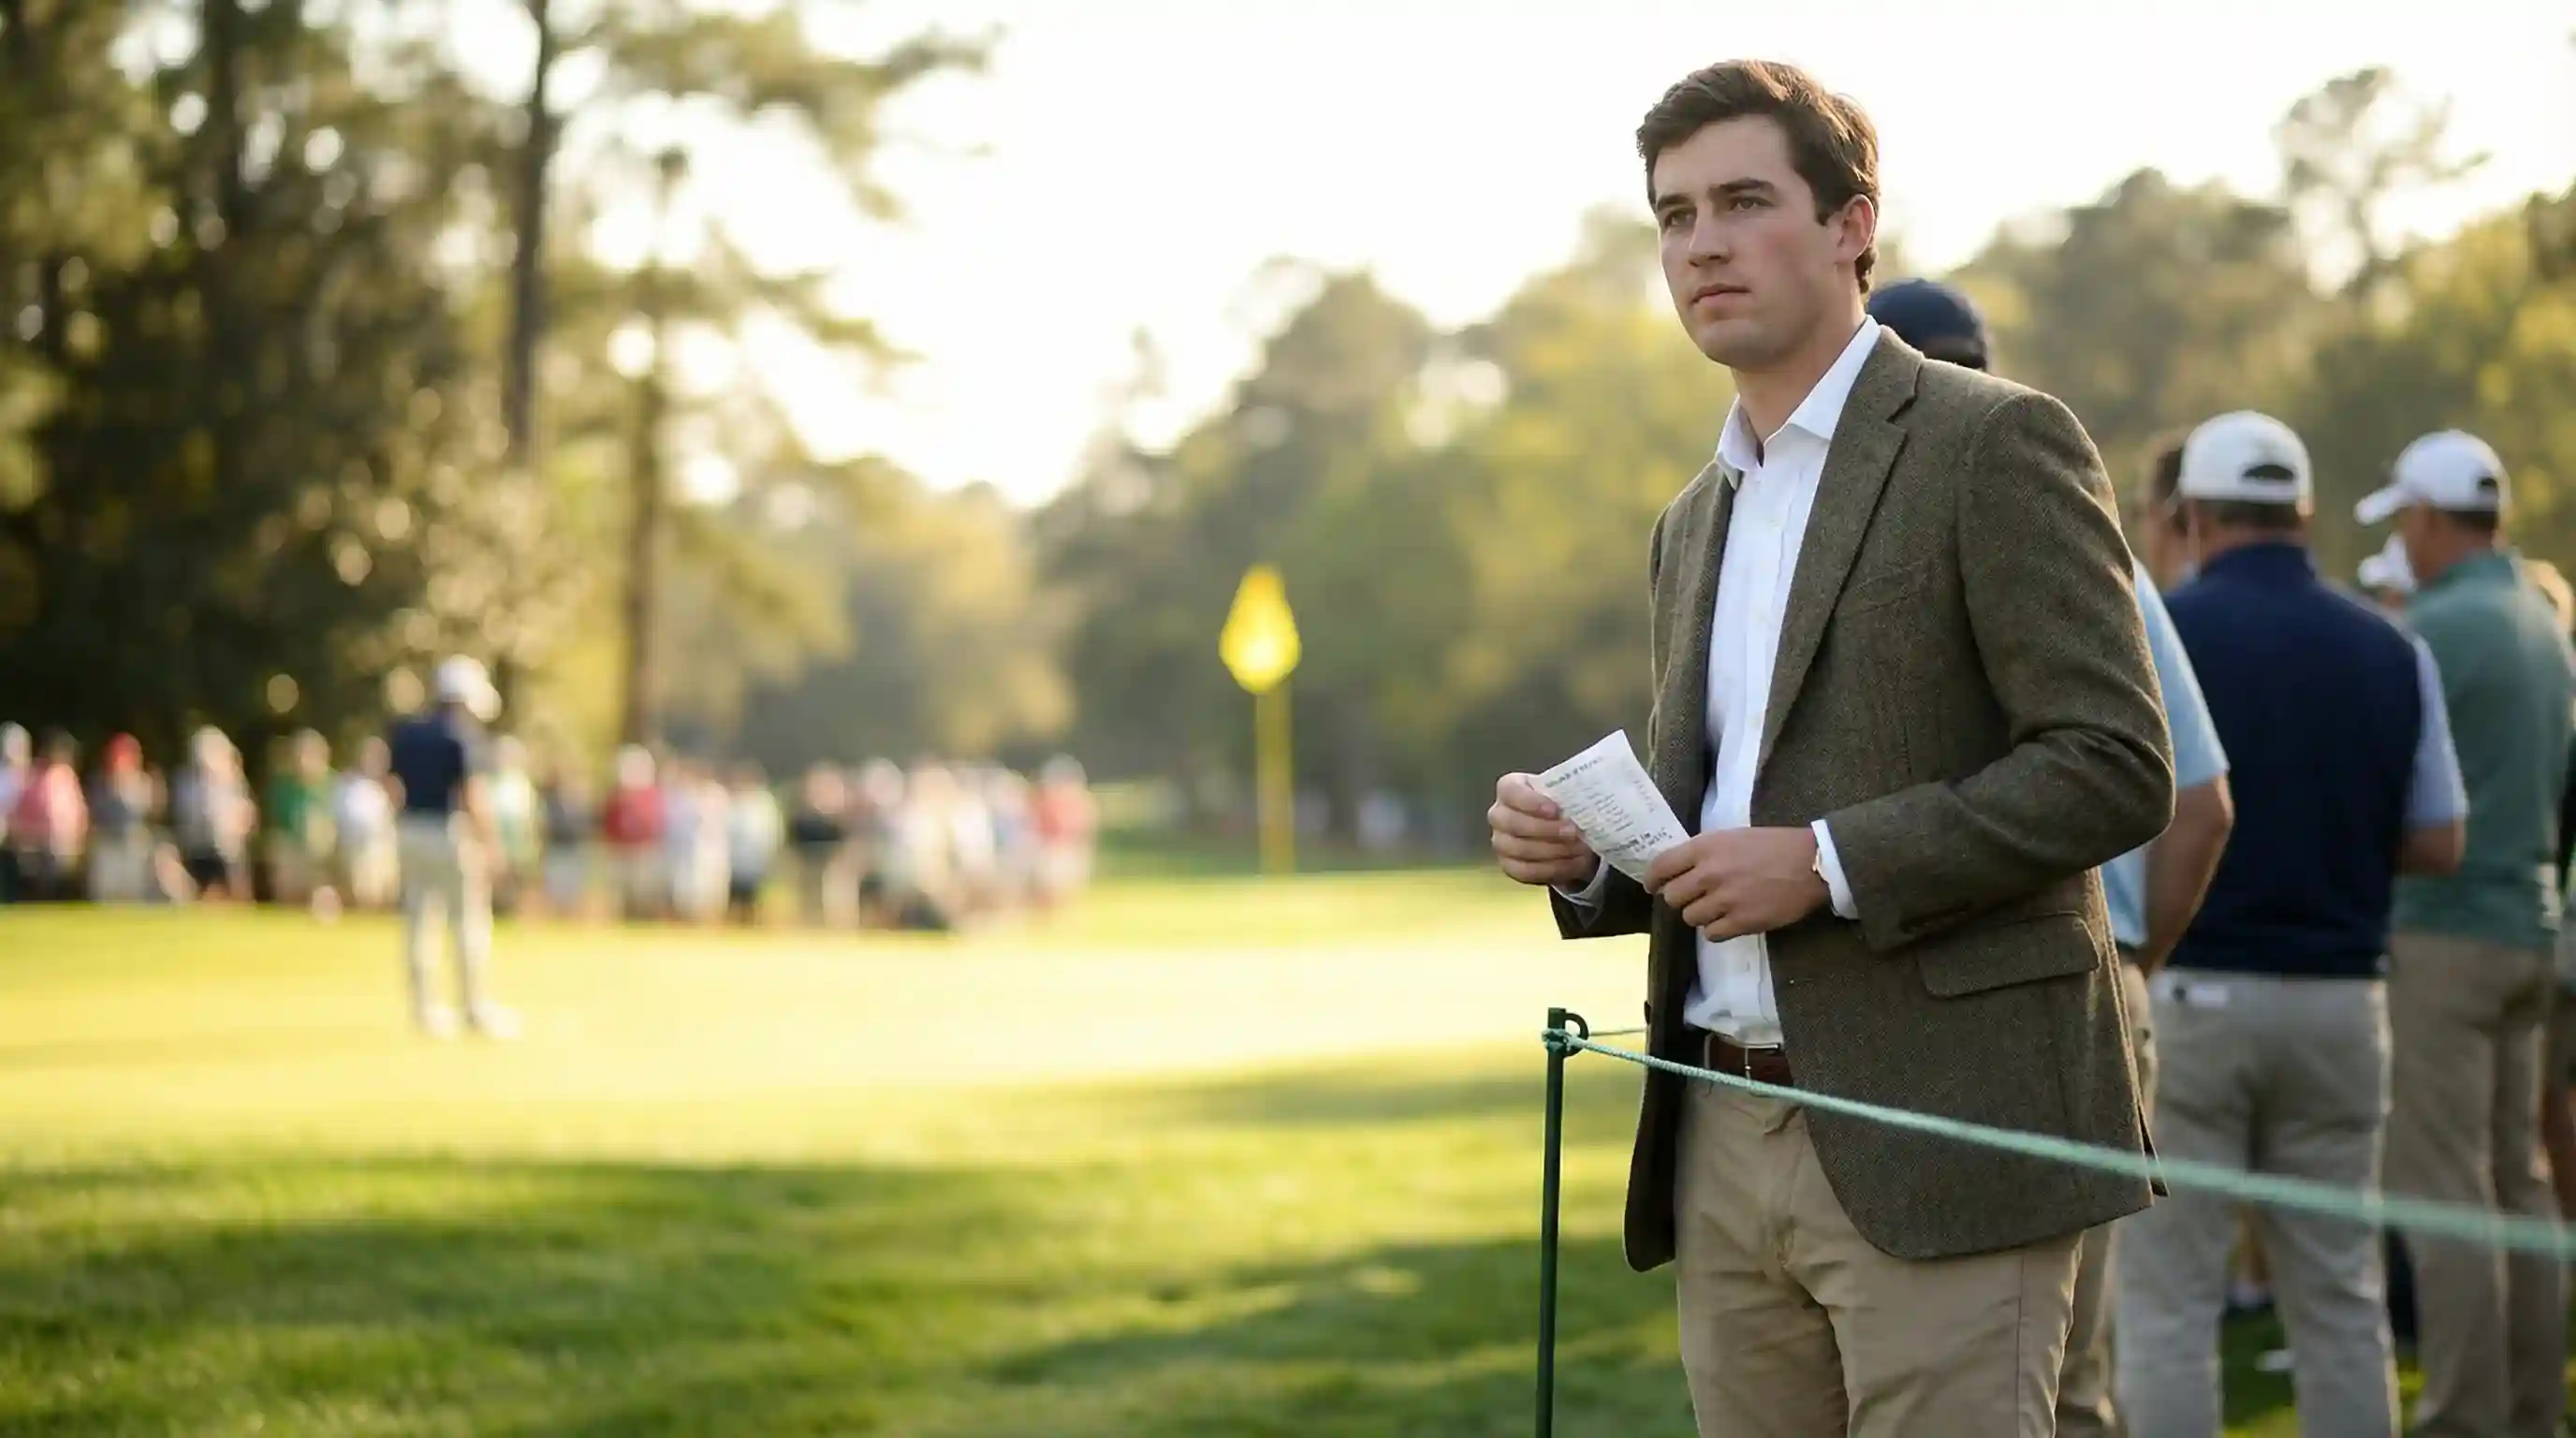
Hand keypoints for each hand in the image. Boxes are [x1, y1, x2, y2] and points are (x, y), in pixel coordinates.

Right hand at [1488, 773, 1599, 887]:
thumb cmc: (1563, 805)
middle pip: (1512, 822)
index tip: (1556, 810)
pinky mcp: (1509, 866)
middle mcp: (1499, 815)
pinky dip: (1553, 868)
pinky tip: (1574, 863)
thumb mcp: (1568, 793)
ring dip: (1553, 850)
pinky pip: (1526, 871)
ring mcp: (1501, 842)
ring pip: (1519, 849)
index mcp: (1510, 789)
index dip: (1531, 801)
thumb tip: (1584, 803)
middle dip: (1545, 829)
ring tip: (1579, 848)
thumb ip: (1571, 794)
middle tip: (1573, 832)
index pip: (1510, 791)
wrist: (1566, 832)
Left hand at [1642, 827, 1826, 941]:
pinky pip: (1711, 934)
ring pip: (1690, 917)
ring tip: (1718, 908)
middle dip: (1681, 898)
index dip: (1653, 880)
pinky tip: (1729, 921)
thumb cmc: (1775, 845)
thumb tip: (1683, 870)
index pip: (1662, 866)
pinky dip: (1717, 930)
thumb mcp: (1733, 837)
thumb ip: (1706, 853)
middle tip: (1695, 897)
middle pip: (1673, 897)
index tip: (1653, 887)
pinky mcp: (1741, 922)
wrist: (1811, 864)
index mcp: (1705, 847)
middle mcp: (1709, 873)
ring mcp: (1724, 899)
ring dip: (1700, 915)